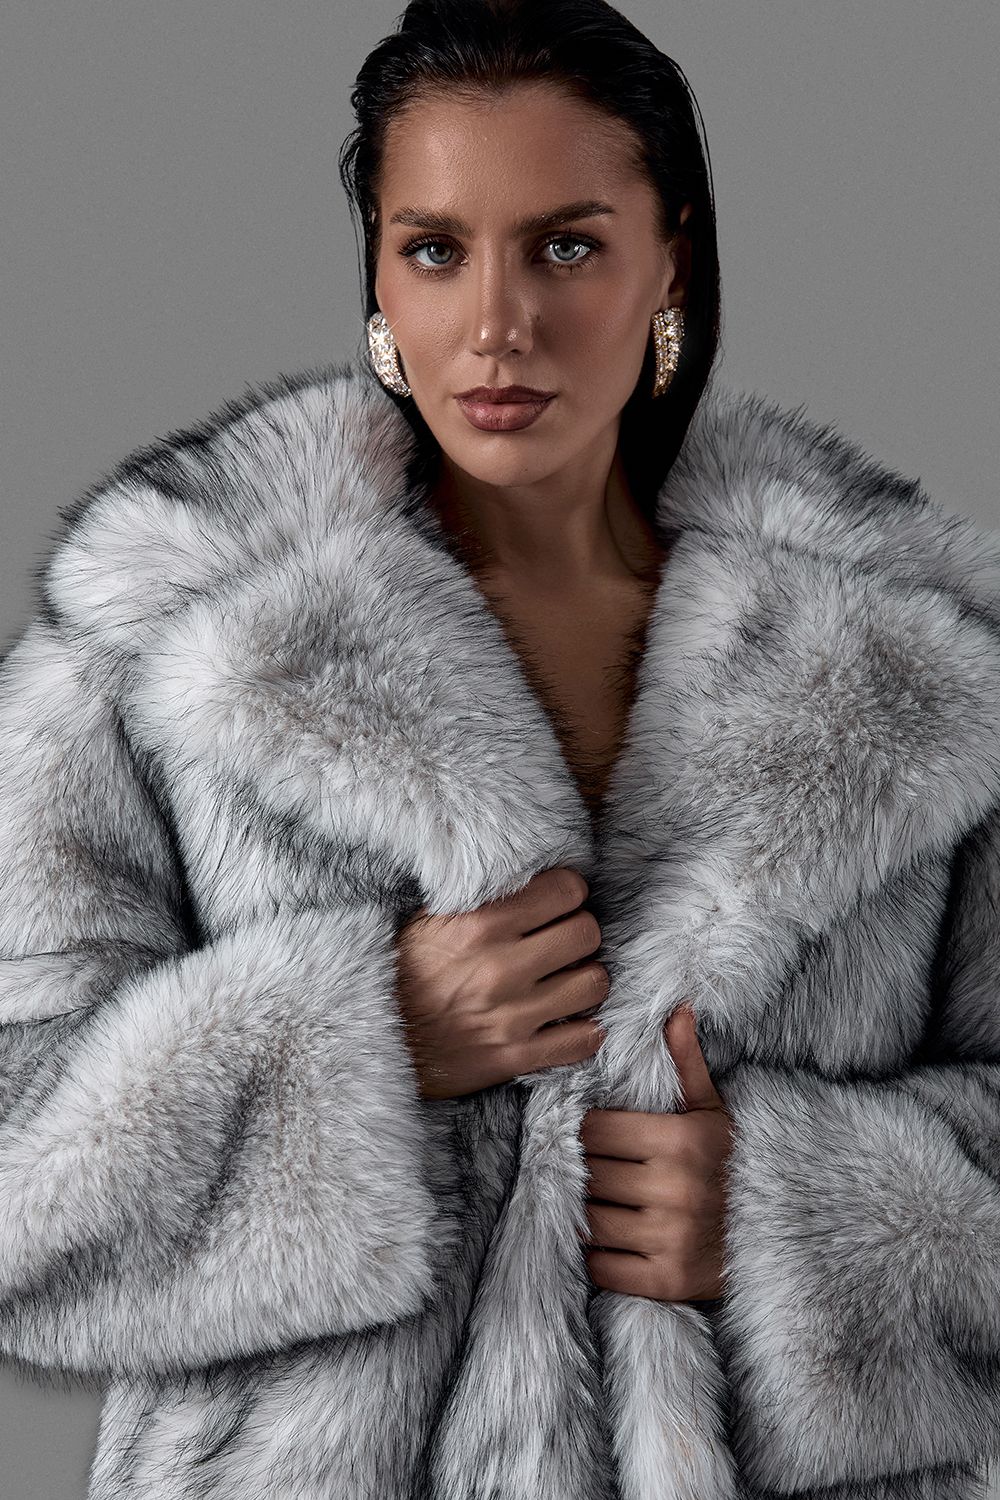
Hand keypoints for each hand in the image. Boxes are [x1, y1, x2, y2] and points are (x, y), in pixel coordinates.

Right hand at [393, 867, 607, 1099]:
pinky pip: (582, 1042)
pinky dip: (583, 1031)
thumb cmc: (402, 969)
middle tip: (561, 940)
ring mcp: (510, 1017)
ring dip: (584, 978)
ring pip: (594, 984)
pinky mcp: (513, 1056)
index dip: (566, 893)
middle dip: (579, 932)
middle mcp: (500, 968)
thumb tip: (530, 872)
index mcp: (480, 924)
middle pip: (587, 933)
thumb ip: (481, 896)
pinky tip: (567, 1020)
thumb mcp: (429, 918)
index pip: (567, 889)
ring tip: (565, 978)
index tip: (555, 903)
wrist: (373, 1036)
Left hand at [577, 1004, 733, 1301]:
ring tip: (603, 1202)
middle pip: (589, 1174)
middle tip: (595, 1170)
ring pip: (591, 1219)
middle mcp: (675, 1190)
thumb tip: (677, 1008)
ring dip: (589, 1212)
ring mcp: (672, 1239)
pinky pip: (603, 1266)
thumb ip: (686, 1062)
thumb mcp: (714, 1110)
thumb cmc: (737, 1164)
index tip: (597, 1136)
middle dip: (587, 1171)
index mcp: (681, 1141)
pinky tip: (614, 1239)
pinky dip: (599, 1255)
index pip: (594, 1131)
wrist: (786, 1234)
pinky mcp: (669, 1281)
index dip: (589, 1133)